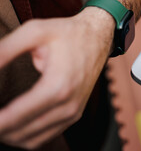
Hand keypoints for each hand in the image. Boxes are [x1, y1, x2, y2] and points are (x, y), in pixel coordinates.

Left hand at [0, 7, 113, 148]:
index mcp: (58, 86)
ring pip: (32, 140)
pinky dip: (25, 136)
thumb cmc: (68, 33)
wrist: (99, 36)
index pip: (16, 116)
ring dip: (9, 136)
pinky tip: (13, 124)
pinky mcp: (75, 114)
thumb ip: (4, 50)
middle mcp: (68, 105)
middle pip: (21, 133)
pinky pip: (45, 137)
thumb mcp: (34, 32)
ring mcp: (73, 112)